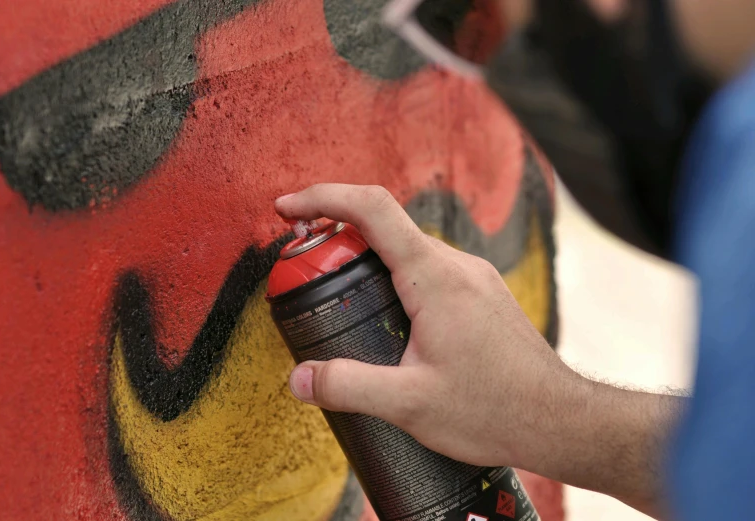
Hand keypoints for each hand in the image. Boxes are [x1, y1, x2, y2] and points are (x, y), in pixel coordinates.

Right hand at [275, 183, 573, 470]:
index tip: (286, 209)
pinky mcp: (482, 295)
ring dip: (368, 258)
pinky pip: (430, 270)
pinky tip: (388, 318)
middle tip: (302, 265)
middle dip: (336, 235)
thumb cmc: (495, 409)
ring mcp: (474, 278)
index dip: (323, 197)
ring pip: (409, 249)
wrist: (560, 420)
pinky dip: (396, 277)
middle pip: (386, 227)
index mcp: (435, 277)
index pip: (372, 209)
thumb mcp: (409, 403)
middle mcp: (457, 265)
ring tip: (340, 296)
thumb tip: (298, 379)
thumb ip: (348, 386)